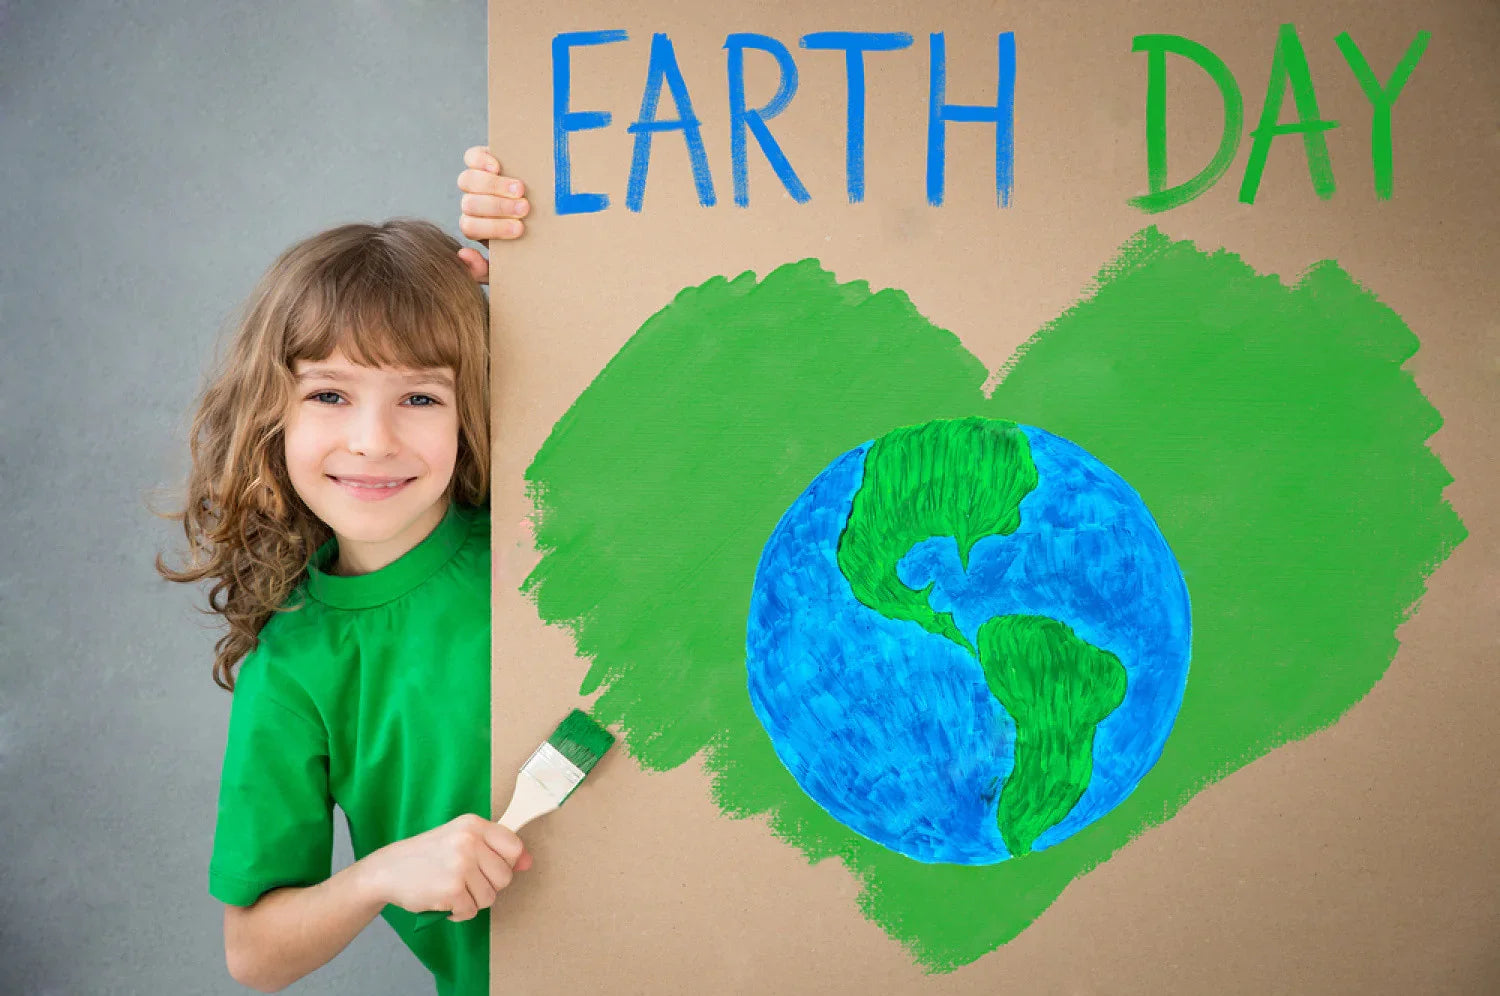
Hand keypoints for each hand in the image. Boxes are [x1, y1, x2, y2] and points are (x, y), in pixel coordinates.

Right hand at [363, 814, 532, 922]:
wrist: (388, 870)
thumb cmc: (428, 855)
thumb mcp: (461, 840)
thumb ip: (495, 849)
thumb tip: (528, 862)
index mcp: (474, 824)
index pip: (514, 846)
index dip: (506, 862)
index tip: (489, 866)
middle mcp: (469, 841)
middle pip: (505, 877)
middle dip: (488, 885)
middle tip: (465, 880)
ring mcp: (461, 865)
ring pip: (490, 897)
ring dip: (473, 901)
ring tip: (453, 889)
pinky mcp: (452, 890)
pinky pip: (472, 911)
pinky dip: (459, 912)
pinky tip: (445, 900)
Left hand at [456, 145, 528, 284]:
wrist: (548, 205)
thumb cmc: (529, 239)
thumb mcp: (511, 260)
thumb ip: (486, 269)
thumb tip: (464, 255)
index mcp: (475, 227)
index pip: (471, 228)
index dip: (492, 228)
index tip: (519, 230)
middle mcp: (471, 204)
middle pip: (469, 204)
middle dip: (498, 208)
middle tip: (524, 209)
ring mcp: (475, 181)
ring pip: (468, 182)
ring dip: (494, 186)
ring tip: (520, 189)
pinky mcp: (481, 158)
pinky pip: (471, 156)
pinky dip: (481, 160)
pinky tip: (497, 166)